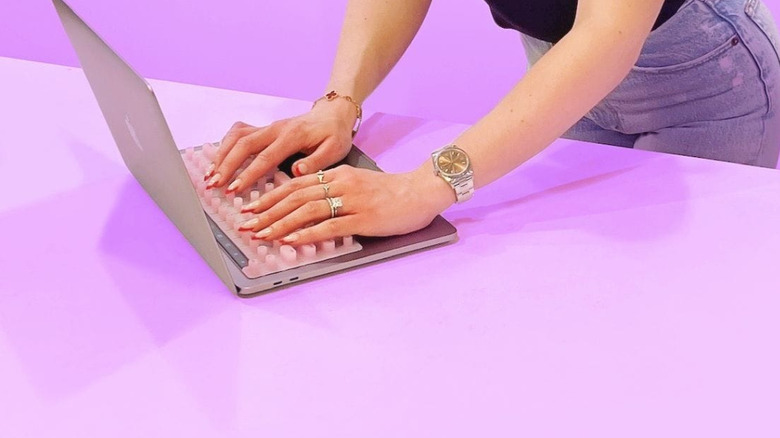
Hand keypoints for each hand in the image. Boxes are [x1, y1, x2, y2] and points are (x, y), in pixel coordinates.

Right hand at [204, 99, 357, 192]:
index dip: (248, 174)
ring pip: (237, 137)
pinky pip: (239, 133)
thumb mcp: (334, 149)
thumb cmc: (334, 134)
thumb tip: (296, 171)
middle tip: (214, 185)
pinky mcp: (263, 128)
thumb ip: (316, 161)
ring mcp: (267, 127)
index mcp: (292, 136)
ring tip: (210, 175)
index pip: (265, 157)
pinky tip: (219, 160)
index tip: (235, 189)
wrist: (333, 113)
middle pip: (243, 145)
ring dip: (221, 156)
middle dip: (226, 166)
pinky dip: (226, 145)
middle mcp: (275, 129)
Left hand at [236, 164, 454, 244]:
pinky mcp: (363, 218)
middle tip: (246, 225)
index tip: (251, 209)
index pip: (295, 185)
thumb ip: (334, 190)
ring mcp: (351, 201)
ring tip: (260, 234)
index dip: (270, 197)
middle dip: (266, 212)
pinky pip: (330, 226)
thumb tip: (308, 208)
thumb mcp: (357, 183)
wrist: (421, 191)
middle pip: (295, 197)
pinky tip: (291, 240)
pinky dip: (307, 233)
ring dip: (279, 223)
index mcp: (336, 174)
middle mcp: (340, 184)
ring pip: (307, 211)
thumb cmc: (390, 192)